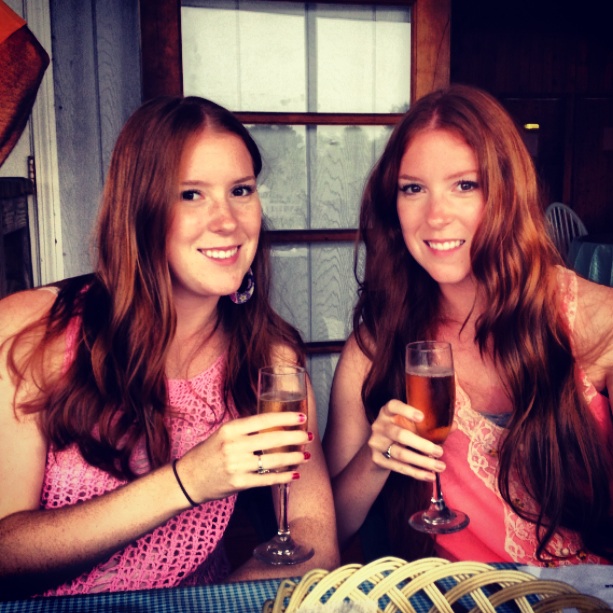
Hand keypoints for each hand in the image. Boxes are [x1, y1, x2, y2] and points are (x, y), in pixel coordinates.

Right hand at [177, 411, 310, 503]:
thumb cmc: (208, 453)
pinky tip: (294, 474)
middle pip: (271, 440)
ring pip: (272, 460)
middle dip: (294, 438)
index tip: (300, 418)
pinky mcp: (238, 483)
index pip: (262, 420)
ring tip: (305, 455)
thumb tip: (274, 422)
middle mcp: (233, 446)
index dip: (284, 419)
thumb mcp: (223, 434)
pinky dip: (283, 476)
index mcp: (230, 429)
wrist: (188, 479)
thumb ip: (245, 429)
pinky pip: (267, 479)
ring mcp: (236, 465)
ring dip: (293, 458)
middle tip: (308, 436)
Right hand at [367, 399, 444, 481]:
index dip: (406, 411)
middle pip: (399, 435)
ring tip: (440, 466)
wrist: (380, 448)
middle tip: (440, 451)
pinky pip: (399, 467)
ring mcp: (377, 443)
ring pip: (400, 454)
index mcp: (387, 412)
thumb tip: (454, 426)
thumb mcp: (410, 424)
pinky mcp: (377, 459)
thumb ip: (429, 425)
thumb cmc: (400, 430)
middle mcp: (379, 426)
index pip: (393, 406)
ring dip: (422, 461)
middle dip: (421, 444)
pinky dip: (416, 473)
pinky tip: (430, 476)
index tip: (422, 417)